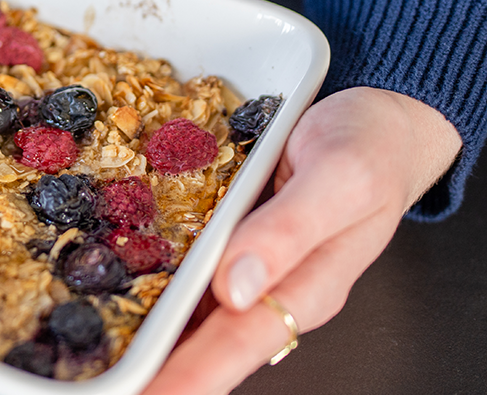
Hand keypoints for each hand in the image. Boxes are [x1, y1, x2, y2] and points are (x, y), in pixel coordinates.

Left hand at [142, 87, 460, 393]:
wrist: (382, 118)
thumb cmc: (372, 146)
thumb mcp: (341, 176)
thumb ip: (290, 229)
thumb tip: (238, 287)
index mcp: (307, 287)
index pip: (237, 345)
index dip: (188, 376)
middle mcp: (273, 288)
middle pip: (205, 343)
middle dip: (158, 371)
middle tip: (111, 384)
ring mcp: (249, 269)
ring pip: (191, 315)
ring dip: (147, 337)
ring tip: (103, 355)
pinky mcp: (232, 244)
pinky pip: (188, 275)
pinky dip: (152, 289)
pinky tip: (116, 296)